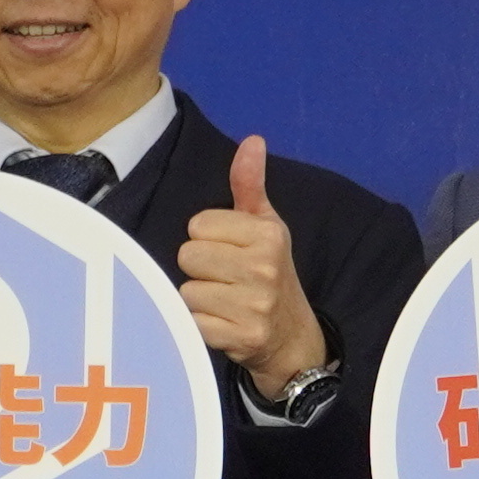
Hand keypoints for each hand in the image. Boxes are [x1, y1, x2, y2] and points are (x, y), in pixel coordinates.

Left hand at [175, 134, 327, 393]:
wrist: (291, 336)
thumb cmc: (269, 272)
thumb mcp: (265, 225)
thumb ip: (249, 184)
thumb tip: (252, 141)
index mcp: (268, 234)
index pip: (198, 224)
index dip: (207, 238)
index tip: (228, 251)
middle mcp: (264, 268)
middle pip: (189, 255)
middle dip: (200, 267)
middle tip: (225, 278)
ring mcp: (254, 306)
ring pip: (187, 290)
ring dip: (199, 298)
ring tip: (224, 301)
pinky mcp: (240, 337)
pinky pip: (192, 321)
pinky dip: (201, 325)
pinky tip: (222, 323)